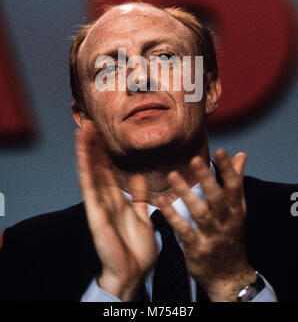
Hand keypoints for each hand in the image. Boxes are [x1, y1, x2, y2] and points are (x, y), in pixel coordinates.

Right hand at [76, 125, 157, 300]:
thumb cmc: (137, 250)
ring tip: (84, 130)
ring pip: (91, 172)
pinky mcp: (95, 211)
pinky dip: (85, 166)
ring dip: (86, 151)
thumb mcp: (143, 217)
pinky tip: (82, 150)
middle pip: (97, 168)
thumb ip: (139, 197)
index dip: (105, 153)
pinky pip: (89, 185)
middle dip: (94, 147)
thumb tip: (137, 177)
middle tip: (90, 125)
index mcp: (117, 201)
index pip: (108, 171)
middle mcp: (105, 200)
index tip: (102, 134)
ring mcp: (98, 204)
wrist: (134, 273)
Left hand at [157, 149, 255, 301]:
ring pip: (200, 213)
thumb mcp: (237, 209)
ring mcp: (212, 236)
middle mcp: (226, 221)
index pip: (235, 186)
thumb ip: (236, 181)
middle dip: (207, 179)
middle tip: (195, 160)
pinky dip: (172, 216)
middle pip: (217, 198)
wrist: (229, 276)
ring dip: (186, 194)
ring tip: (173, 175)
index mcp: (235, 209)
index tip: (221, 151)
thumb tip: (240, 155)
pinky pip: (184, 230)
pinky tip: (162, 202)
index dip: (228, 169)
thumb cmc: (230, 236)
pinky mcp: (197, 248)